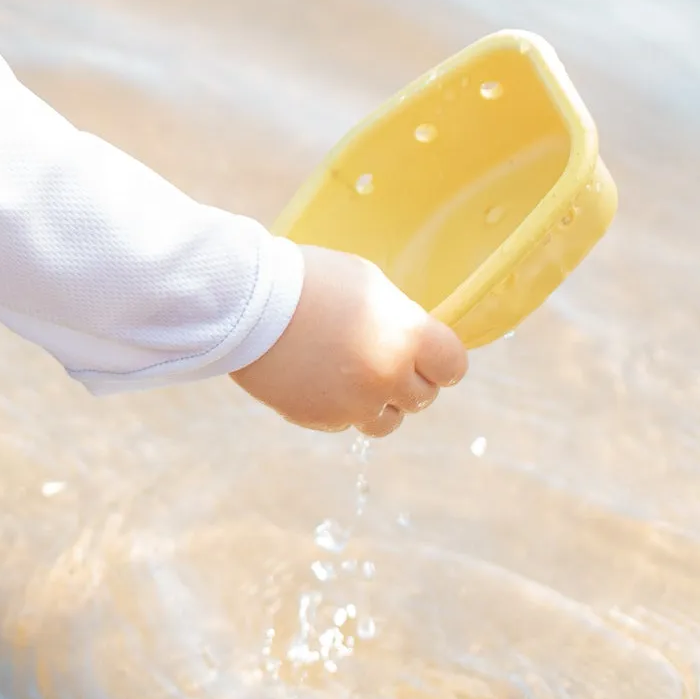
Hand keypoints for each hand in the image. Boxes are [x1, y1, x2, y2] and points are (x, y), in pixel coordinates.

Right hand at [231, 245, 467, 436]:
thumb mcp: (366, 283)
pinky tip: (315, 376)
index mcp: (408, 337)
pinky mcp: (321, 419)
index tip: (428, 356)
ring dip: (378, 402)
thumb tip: (408, 340)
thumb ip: (396, 318)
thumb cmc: (308, 278)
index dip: (441, 360)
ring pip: (387, 421)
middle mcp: (389, 377)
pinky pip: (343, 420)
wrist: (246, 300)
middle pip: (422, 396)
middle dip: (406, 378)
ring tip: (351, 375)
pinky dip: (336, 404)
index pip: (453, 366)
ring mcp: (354, 404)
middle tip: (378, 356)